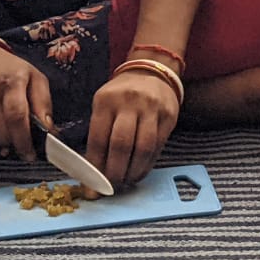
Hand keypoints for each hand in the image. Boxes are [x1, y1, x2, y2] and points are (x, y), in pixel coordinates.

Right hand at [0, 46, 52, 161]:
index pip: (16, 116)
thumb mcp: (34, 77)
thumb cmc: (9, 70)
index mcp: (12, 79)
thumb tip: (49, 131)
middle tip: (18, 138)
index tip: (29, 154)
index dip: (24, 140)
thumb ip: (44, 103)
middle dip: (14, 142)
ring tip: (3, 128)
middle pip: (2, 132)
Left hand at [86, 68, 180, 189]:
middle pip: (121, 144)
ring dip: (133, 171)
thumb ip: (98, 134)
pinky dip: (147, 165)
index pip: (98, 138)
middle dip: (114, 172)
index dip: (94, 166)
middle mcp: (129, 102)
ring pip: (143, 148)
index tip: (91, 185)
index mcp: (106, 100)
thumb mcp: (104, 104)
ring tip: (126, 182)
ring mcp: (152, 108)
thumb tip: (91, 172)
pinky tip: (139, 172)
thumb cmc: (121, 95)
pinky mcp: (169, 116)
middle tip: (110, 187)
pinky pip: (158, 147)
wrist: (151, 72)